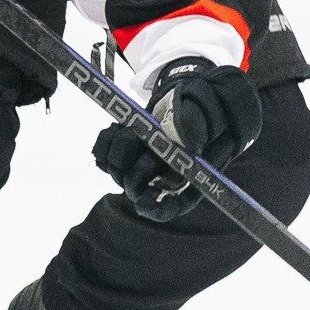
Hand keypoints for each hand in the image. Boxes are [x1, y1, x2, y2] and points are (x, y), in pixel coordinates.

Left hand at [92, 57, 263, 222]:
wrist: (188, 101)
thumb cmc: (204, 113)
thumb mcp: (207, 116)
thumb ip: (195, 128)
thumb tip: (184, 141)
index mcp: (184, 182)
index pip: (167, 208)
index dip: (155, 208)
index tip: (144, 202)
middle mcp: (159, 181)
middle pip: (136, 188)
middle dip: (137, 168)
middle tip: (144, 141)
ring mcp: (138, 168)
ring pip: (116, 171)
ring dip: (119, 150)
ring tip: (132, 129)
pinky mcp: (121, 154)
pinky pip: (102, 155)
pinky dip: (106, 141)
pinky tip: (118, 127)